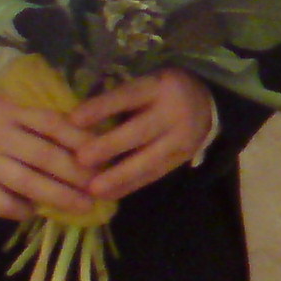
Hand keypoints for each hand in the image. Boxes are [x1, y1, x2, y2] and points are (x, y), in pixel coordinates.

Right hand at [0, 84, 95, 221]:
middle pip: (46, 156)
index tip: (104, 150)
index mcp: (11, 113)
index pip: (53, 124)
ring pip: (28, 183)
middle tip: (103, 184)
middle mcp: (1, 137)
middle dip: (78, 173)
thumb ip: (33, 116)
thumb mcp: (2, 101)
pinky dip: (21, 209)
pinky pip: (0, 203)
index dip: (81, 138)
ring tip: (84, 206)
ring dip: (59, 196)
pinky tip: (37, 211)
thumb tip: (77, 129)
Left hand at [69, 68, 214, 200]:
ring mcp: (182, 137)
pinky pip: (155, 174)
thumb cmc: (159, 92)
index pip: (128, 96)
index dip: (102, 107)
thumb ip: (118, 100)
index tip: (74, 119)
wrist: (206, 103)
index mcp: (158, 86)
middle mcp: (174, 111)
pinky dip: (131, 185)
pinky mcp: (183, 158)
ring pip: (150, 158)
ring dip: (120, 176)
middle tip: (81, 160)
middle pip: (140, 130)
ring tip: (93, 189)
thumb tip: (74, 123)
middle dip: (110, 146)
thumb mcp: (144, 84)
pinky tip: (109, 195)